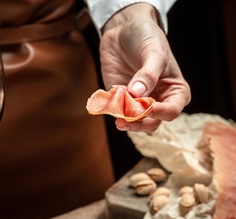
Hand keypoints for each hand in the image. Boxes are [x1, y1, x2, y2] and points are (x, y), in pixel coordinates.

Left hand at [99, 3, 190, 131]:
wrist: (124, 28)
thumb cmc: (147, 38)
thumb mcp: (153, 53)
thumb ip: (148, 75)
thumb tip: (137, 95)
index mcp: (174, 91)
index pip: (172, 111)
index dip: (161, 112)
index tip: (149, 107)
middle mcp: (158, 100)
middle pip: (152, 123)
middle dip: (140, 123)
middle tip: (128, 118)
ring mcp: (137, 101)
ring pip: (134, 121)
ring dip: (126, 121)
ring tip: (118, 117)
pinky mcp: (119, 98)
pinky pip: (116, 110)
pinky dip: (113, 109)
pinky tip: (110, 98)